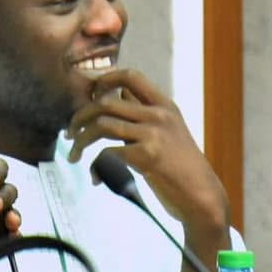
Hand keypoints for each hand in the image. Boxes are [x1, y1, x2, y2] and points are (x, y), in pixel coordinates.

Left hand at [67, 67, 230, 243]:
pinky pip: (107, 153)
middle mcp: (159, 114)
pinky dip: (95, 167)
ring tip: (74, 155)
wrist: (201, 196)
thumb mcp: (170, 132)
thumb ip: (144, 115)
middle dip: (80, 116)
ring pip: (102, 124)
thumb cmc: (181, 167)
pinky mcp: (147, 156)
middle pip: (106, 102)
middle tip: (70, 132)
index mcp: (165, 105)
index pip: (131, 76)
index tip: (89, 95)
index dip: (105, 79)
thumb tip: (116, 97)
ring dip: (81, 140)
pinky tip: (96, 178)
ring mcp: (153, 134)